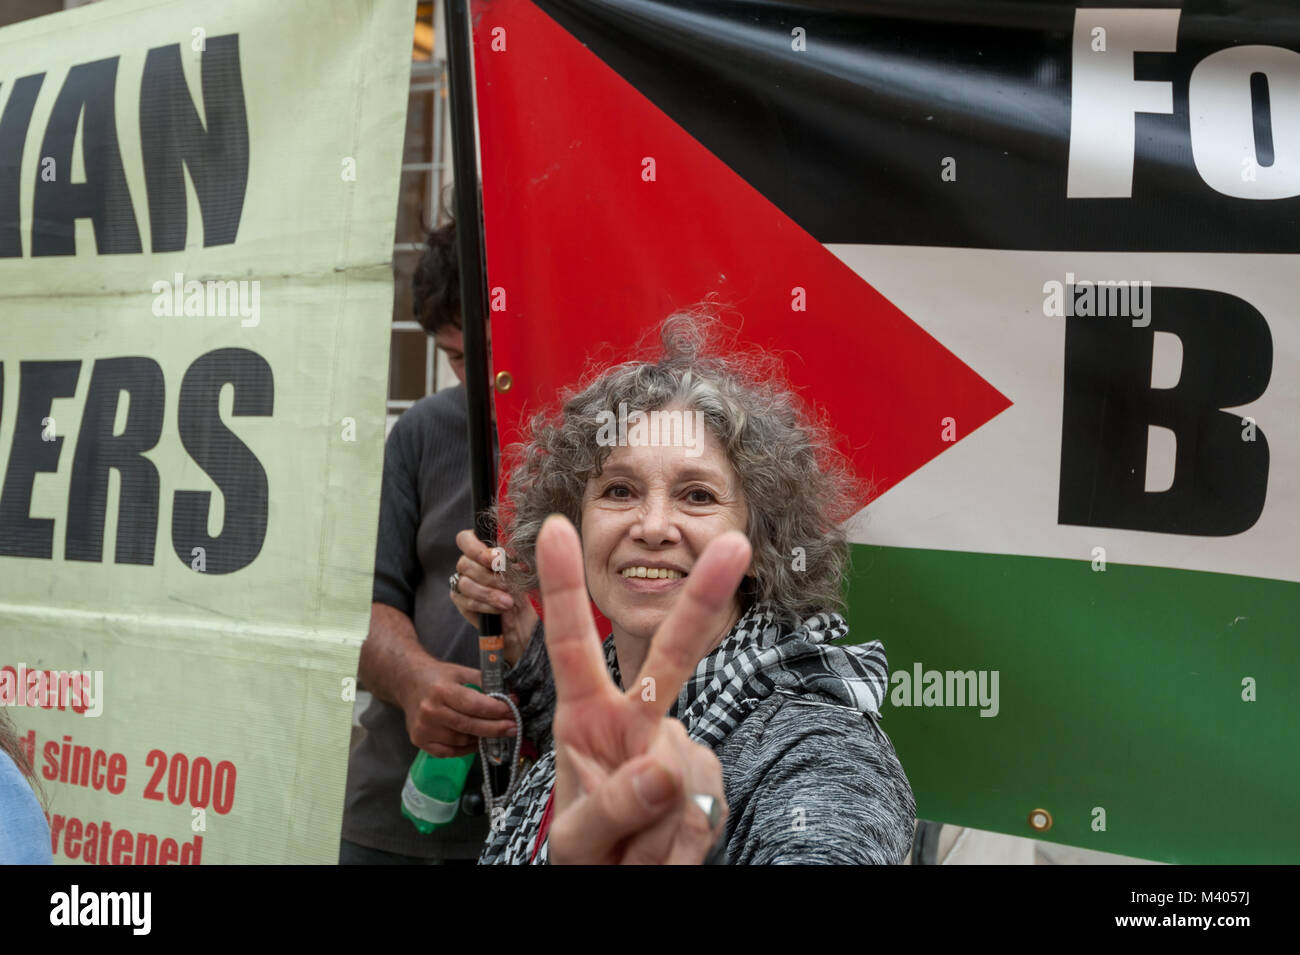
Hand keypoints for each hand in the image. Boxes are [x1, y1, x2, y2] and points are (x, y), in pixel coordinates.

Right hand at [402, 658, 516, 757]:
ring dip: (482, 738)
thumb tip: (512, 697)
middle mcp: (430, 711)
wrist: (408, 682)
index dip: (496, 710)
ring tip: (497, 732)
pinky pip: (450, 752)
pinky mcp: (420, 741)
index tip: (512, 712)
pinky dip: (467, 749)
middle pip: (469, 726)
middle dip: (496, 728)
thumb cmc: (438, 677)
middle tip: (514, 728)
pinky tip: (478, 741)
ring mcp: (423, 729)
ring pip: (461, 740)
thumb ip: (485, 683)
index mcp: (441, 690)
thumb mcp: (461, 672)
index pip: (474, 705)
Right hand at [452, 529, 539, 665]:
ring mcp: (460, 582)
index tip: (496, 558)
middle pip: (465, 563)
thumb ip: (509, 560)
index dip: (476, 547)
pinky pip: (468, 602)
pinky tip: (500, 609)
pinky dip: (486, 605)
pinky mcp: (460, 601)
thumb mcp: (520, 571)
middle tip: (507, 585)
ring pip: (465, 583)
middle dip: (489, 576)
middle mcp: (467, 564)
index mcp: (480, 549)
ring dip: (489, 593)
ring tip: (508, 601)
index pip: (465, 539)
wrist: (522, 617)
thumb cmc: (521, 588)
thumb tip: (507, 556)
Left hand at [535, 514, 750, 863]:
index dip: (562, 587)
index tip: (554, 527)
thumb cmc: (587, 851)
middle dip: (702, 601)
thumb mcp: (578, 842)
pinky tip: (663, 851)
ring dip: (656, 835)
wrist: (624, 886)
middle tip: (733, 544)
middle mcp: (636, 721)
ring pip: (682, 779)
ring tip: (632, 854)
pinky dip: (680, 849)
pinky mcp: (710, 781)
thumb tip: (662, 769)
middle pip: (670, 659)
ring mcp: (678, 749)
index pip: (569, 646)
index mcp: (586, 718)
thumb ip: (610, 808)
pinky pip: (703, 812)